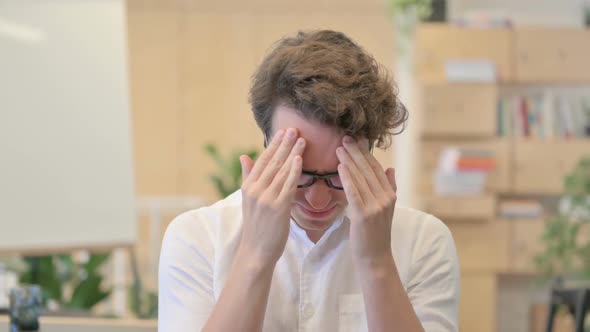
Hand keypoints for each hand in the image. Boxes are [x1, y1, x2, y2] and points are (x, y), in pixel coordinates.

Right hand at [238, 128, 304, 266]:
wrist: (256, 251)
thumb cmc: (256, 226)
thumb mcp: (248, 200)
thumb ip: (248, 176)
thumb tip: (244, 156)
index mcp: (248, 186)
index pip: (262, 160)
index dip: (273, 145)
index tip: (283, 131)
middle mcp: (255, 190)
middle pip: (272, 162)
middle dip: (284, 144)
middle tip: (294, 128)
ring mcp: (266, 198)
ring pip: (281, 171)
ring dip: (292, 153)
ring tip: (301, 139)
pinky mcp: (277, 207)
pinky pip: (287, 185)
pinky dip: (293, 171)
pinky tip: (299, 159)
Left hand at [336, 136, 396, 267]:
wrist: (375, 259)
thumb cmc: (376, 234)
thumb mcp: (387, 209)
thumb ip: (390, 188)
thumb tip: (391, 168)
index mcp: (390, 195)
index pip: (377, 169)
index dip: (366, 153)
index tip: (356, 140)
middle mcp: (385, 198)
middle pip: (368, 170)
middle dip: (356, 152)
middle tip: (344, 138)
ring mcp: (375, 207)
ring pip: (360, 178)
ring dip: (348, 161)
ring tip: (338, 148)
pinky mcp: (363, 215)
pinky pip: (354, 192)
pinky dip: (347, 178)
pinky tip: (340, 167)